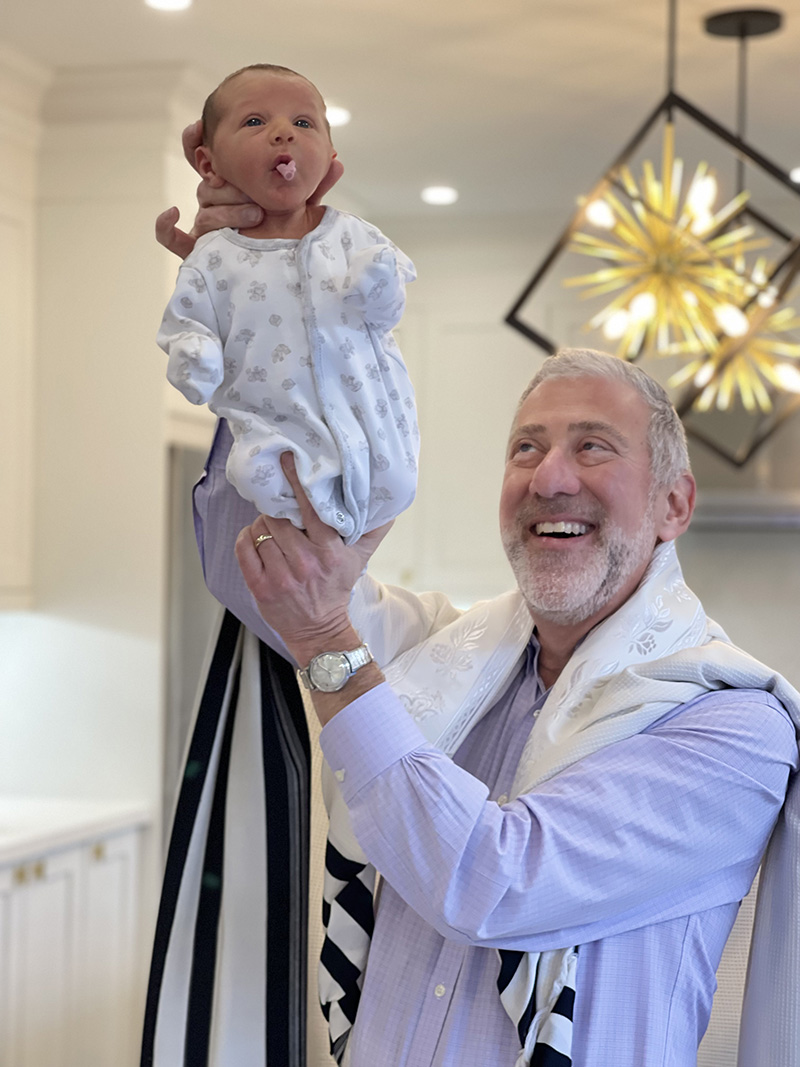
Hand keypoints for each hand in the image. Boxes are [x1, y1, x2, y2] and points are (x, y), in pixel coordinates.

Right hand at [155, 122, 345, 258]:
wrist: (285, 274)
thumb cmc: (290, 237)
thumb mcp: (304, 209)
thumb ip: (316, 185)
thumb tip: (337, 160)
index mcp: (234, 188)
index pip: (208, 159)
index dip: (196, 142)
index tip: (198, 126)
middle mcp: (216, 205)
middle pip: (208, 186)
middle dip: (230, 188)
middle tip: (255, 196)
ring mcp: (206, 228)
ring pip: (203, 210)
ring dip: (225, 211)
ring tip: (254, 215)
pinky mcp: (197, 253)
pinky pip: (171, 239)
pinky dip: (165, 225)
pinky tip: (172, 212)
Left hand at [235, 453, 391, 662]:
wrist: (318, 630)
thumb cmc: (337, 589)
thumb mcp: (360, 560)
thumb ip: (373, 531)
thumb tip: (390, 506)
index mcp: (329, 552)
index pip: (311, 509)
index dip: (297, 481)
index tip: (287, 460)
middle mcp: (304, 563)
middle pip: (278, 517)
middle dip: (277, 509)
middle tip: (279, 508)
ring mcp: (280, 576)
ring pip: (260, 530)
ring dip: (262, 524)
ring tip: (272, 528)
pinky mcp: (260, 587)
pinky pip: (244, 548)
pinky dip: (247, 537)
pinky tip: (257, 538)